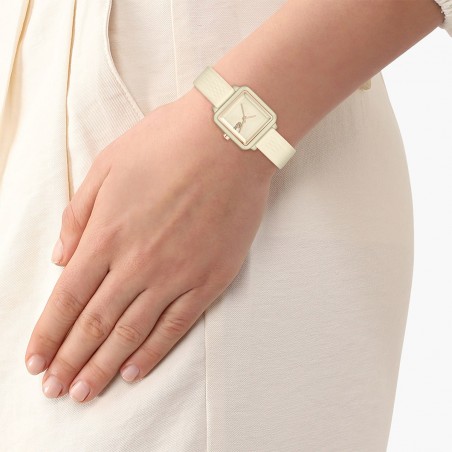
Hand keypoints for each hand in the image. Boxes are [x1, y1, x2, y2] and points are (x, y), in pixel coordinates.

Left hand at [24, 89, 275, 402]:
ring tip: (84, 392)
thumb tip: (59, 259)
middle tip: (54, 390)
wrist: (229, 142)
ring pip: (132, 333)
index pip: (67, 298)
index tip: (34, 361)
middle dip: (69, 360)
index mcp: (108, 234)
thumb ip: (79, 216)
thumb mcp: (108, 167)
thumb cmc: (167, 145)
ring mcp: (176, 275)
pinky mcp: (209, 279)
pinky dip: (152, 352)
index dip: (48, 333)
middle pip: (95, 324)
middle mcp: (138, 263)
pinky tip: (133, 371)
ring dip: (103, 367)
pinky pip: (176, 326)